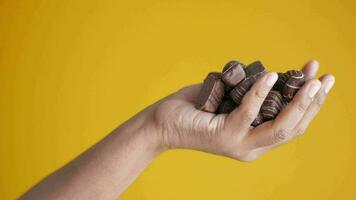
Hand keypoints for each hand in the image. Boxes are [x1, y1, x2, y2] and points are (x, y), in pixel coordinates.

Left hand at [152, 60, 334, 160]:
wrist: (161, 124)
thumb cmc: (193, 109)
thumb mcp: (228, 101)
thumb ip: (249, 95)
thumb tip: (271, 76)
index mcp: (254, 140)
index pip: (291, 125)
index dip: (309, 104)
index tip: (319, 80)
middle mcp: (251, 147)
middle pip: (293, 128)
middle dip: (313, 103)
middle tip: (326, 78)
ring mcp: (239, 144)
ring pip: (279, 126)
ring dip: (299, 102)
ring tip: (311, 79)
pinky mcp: (224, 135)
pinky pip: (248, 111)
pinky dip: (261, 92)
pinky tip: (271, 75)